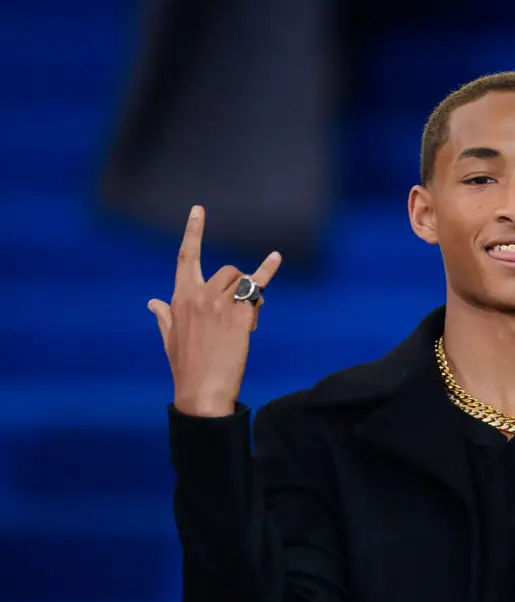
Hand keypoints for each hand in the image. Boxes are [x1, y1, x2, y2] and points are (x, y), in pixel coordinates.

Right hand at [148, 206, 281, 416]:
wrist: (202, 390)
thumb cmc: (186, 366)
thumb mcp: (169, 338)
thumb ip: (164, 316)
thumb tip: (152, 302)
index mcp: (180, 298)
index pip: (187, 256)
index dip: (194, 231)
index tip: (199, 210)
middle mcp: (199, 296)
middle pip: (227, 271)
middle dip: (236, 286)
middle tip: (237, 313)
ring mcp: (220, 305)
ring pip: (242, 281)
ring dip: (249, 295)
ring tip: (244, 322)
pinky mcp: (240, 316)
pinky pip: (256, 291)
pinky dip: (266, 275)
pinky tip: (275, 258)